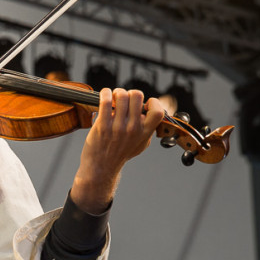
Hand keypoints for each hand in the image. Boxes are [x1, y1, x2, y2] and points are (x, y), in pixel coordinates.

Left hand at [70, 88, 164, 214]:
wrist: (101, 167)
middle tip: (125, 99)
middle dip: (130, 93)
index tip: (145, 103)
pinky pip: (105, 101)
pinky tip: (105, 95)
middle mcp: (133, 129)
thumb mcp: (140, 144)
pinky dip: (105, 93)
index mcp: (145, 132)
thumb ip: (147, 128)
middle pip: (137, 96)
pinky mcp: (102, 125)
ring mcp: (117, 127)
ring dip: (117, 92)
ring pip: (121, 96)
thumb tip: (149, 111)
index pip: (158, 111)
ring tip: (113, 97)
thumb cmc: (120, 153)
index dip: (153, 102)